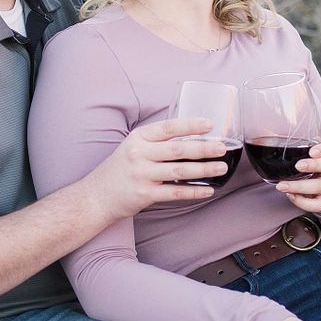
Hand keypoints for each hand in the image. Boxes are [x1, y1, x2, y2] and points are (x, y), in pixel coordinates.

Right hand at [92, 117, 227, 220]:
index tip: (209, 124)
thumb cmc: (121, 168)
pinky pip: (175, 192)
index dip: (190, 125)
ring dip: (204, 169)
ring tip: (221, 167)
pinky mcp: (144, 194)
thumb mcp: (133, 147)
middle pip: (177, 149)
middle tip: (222, 147)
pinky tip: (208, 190)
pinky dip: (193, 191)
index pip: (168, 128)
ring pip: (179, 171)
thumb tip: (190, 136)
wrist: (97, 195)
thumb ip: (156, 141)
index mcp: (138, 138)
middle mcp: (139, 154)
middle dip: (203, 148)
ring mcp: (141, 175)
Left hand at [276, 138, 320, 214]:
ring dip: (301, 186)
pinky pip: (319, 204)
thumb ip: (287, 143)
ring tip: (282, 186)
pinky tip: (291, 196)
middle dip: (314, 165)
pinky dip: (304, 202)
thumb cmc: (308, 163)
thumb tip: (263, 135)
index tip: (311, 151)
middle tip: (297, 166)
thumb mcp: (303, 152)